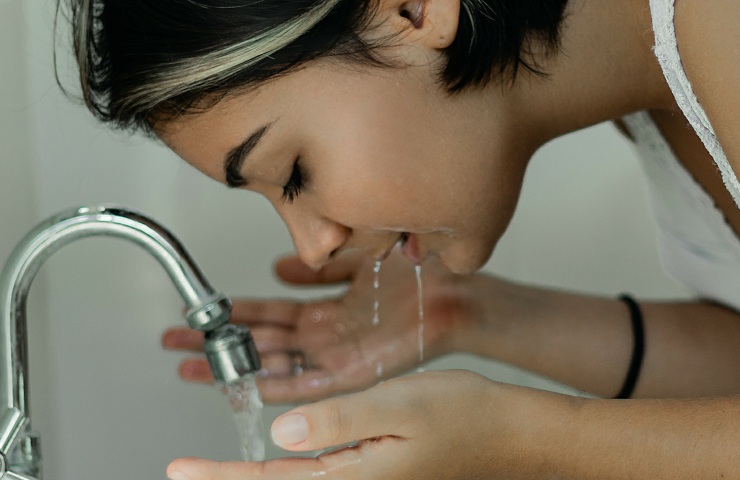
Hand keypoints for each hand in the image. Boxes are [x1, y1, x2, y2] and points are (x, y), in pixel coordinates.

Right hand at [162, 248, 478, 402]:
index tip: (199, 312)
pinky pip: (310, 384)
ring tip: (194, 367)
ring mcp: (336, 355)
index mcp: (325, 310)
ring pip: (275, 364)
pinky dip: (279, 386)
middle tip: (175, 343)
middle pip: (260, 341)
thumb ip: (317, 267)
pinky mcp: (355, 372)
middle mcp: (325, 335)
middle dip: (218, 343)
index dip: (232, 314)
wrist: (455, 292)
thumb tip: (279, 266)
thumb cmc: (415, 275)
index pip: (267, 314)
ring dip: (236, 366)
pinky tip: (249, 387)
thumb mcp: (354, 261)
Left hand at [167, 370, 566, 479]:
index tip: (180, 470)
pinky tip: (279, 450)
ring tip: (217, 460)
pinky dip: (287, 462)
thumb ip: (336, 422)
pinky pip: (319, 470)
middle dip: (230, 477)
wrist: (511, 432)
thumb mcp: (398, 406)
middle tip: (188, 469)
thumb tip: (279, 435)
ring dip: (254, 469)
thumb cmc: (466, 416)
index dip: (220, 476)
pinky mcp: (375, 473)